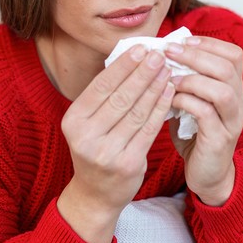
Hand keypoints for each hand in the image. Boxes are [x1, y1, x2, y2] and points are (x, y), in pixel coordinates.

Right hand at [56, 46, 175, 242]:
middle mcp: (86, 136)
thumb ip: (104, 96)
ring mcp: (107, 152)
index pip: (101, 86)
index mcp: (73, 120)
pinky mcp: (128, 164)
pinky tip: (169, 93)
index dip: (123, 65)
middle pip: (120, 97)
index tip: (141, 48)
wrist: (96, 194)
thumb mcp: (89, 123)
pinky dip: (161, 108)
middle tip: (159, 54)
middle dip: (142, 73)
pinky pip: (149, 129)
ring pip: (137, 112)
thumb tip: (130, 58)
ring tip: (167, 70)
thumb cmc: (96, 148)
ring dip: (155, 88)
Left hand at [165, 36, 242, 205]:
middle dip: (196, 55)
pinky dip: (185, 101)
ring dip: (192, 79)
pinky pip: (206, 112)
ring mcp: (233, 121)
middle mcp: (239, 102)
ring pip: (222, 89)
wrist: (207, 176)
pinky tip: (169, 100)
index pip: (233, 54)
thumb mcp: (192, 102)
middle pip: (228, 67)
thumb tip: (161, 54)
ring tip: (170, 77)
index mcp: (235, 89)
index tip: (182, 41)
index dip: (209, 43)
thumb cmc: (195, 135)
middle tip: (169, 52)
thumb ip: (185, 80)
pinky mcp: (221, 139)